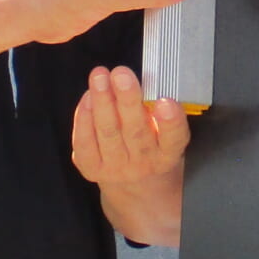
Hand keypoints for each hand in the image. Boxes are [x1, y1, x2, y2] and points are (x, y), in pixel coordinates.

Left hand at [71, 65, 190, 189]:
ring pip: (108, 133)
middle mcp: (144, 163)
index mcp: (168, 154)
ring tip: (99, 77)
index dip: (170, 121)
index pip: (173, 139)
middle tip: (121, 74)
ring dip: (102, 101)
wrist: (134, 184)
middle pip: (136, 132)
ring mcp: (117, 168)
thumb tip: (142, 78)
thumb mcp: (163, 131)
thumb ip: (156, 109)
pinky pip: (85, 142)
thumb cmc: (151, 145)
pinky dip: (85, 117)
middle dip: (128, 100)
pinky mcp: (92, 169)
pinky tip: (89, 97)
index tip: (166, 101)